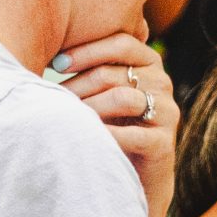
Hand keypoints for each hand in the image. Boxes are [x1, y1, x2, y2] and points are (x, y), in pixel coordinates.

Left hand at [51, 28, 176, 216]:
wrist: (134, 174)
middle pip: (114, 73)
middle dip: (77, 85)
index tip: (56, 64)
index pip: (121, 43)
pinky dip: (104, 135)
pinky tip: (83, 136)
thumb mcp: (103, 90)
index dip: (86, 50)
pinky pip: (131, 135)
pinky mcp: (164, 144)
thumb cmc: (111, 125)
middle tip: (51, 98)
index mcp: (149, 63)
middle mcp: (162, 83)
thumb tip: (50, 51)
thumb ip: (91, 67)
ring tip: (65, 118)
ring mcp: (167, 112)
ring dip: (87, 108)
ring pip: (122, 98)